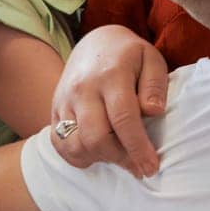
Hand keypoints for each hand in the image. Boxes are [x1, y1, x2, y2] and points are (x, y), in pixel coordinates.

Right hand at [51, 26, 168, 176]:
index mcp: (111, 75)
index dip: (138, 147)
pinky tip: (98, 154)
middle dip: (120, 158)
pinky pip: (59, 144)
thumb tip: (155, 111)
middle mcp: (83, 89)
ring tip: (120, 156)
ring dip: (99, 158)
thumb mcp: (151, 58)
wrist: (94, 43)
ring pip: (75, 145)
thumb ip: (155, 85)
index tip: (151, 167)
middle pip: (96, 137)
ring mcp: (65, 101)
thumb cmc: (129, 55)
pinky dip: (77, 156)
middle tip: (139, 166)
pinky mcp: (55, 110)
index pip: (123, 118)